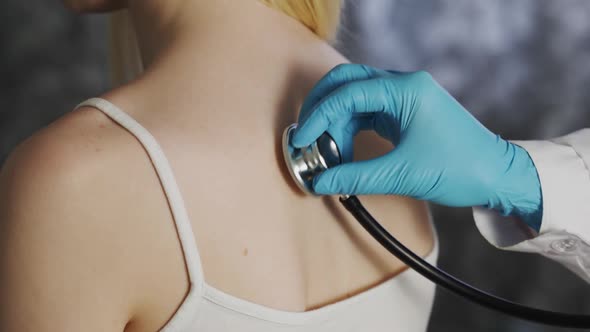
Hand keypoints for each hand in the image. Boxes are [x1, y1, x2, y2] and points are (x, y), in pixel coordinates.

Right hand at [292, 64, 542, 230]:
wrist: (496, 174)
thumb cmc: (460, 169)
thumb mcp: (402, 174)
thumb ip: (355, 177)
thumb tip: (320, 181)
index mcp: (406, 90)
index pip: (348, 92)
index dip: (319, 116)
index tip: (302, 139)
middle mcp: (404, 84)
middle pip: (347, 81)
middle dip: (321, 106)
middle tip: (305, 134)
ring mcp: (404, 95)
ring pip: (355, 96)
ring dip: (335, 119)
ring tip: (326, 150)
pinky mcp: (405, 110)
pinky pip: (367, 110)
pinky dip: (350, 126)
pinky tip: (343, 147)